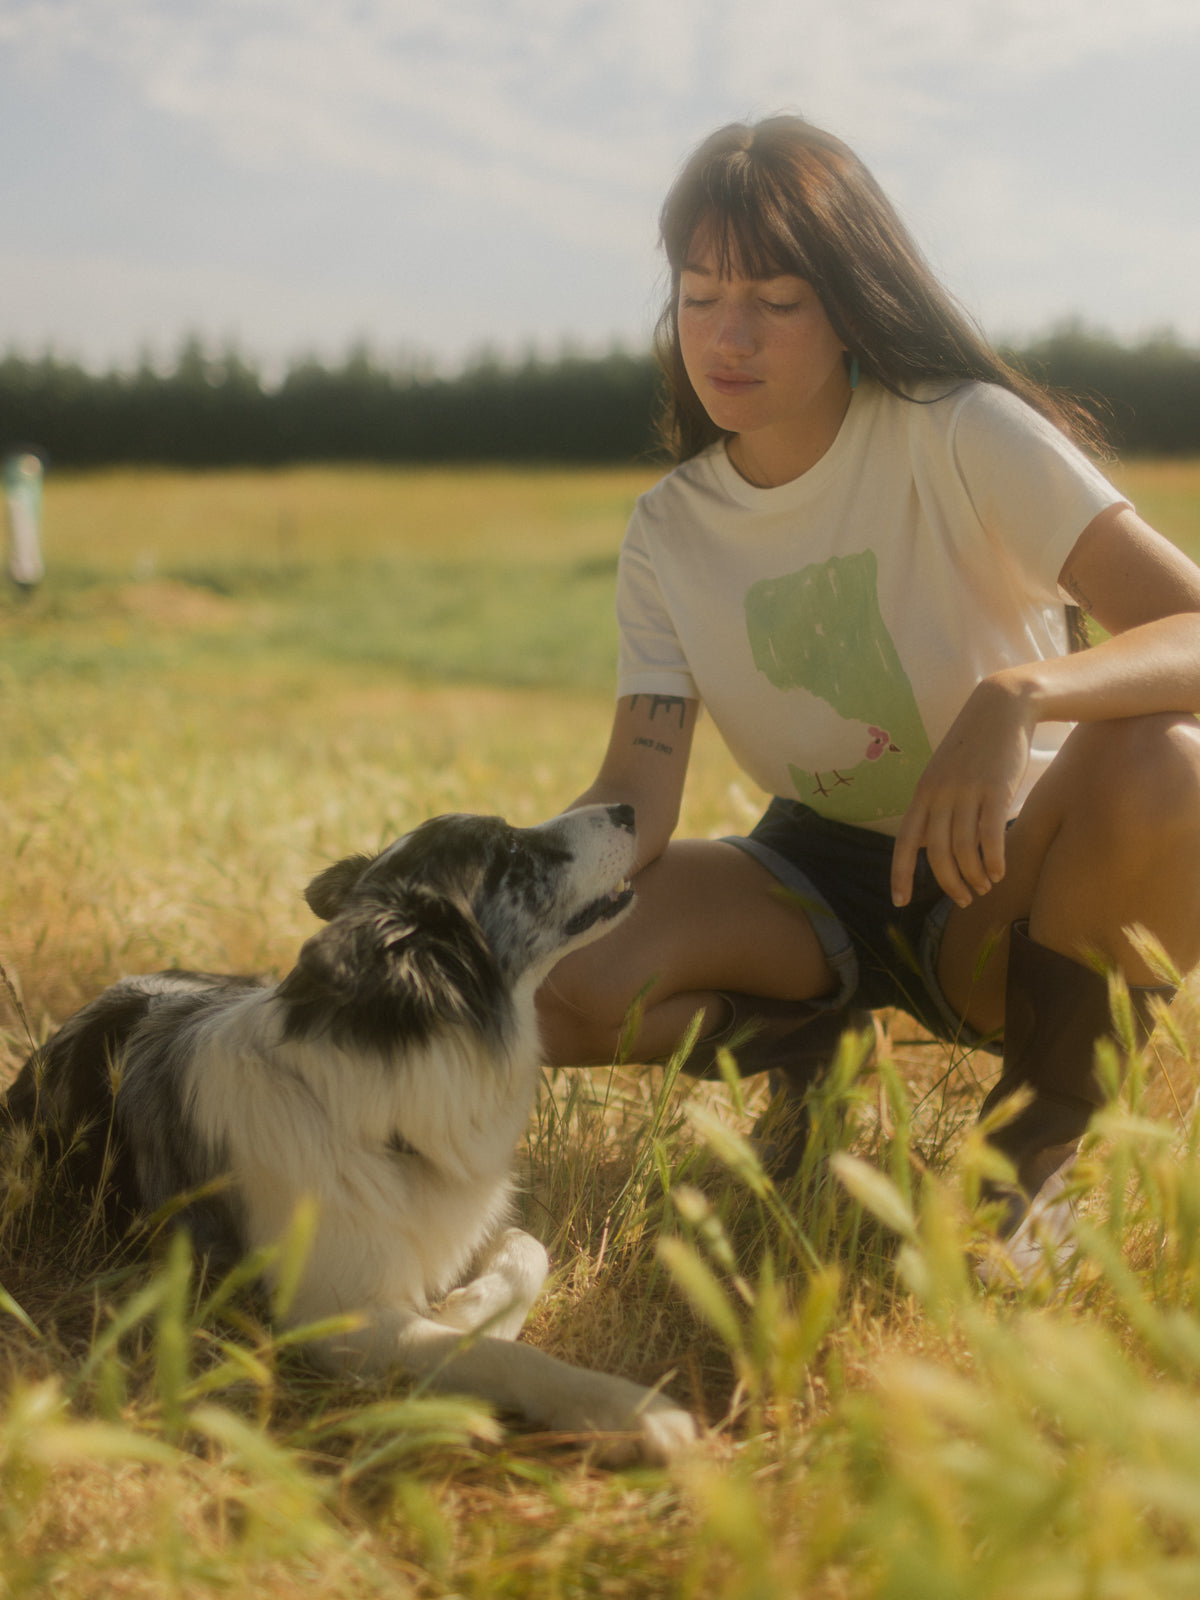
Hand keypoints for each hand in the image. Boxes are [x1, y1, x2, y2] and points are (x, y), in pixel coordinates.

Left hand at [891, 676, 1035, 909]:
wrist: (1001, 708)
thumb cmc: (973, 747)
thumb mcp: (942, 774)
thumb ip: (933, 808)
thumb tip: (926, 845)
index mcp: (922, 793)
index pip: (904, 841)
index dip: (899, 873)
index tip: (900, 901)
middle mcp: (939, 794)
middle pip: (937, 853)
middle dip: (949, 883)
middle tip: (964, 899)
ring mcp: (967, 791)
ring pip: (965, 849)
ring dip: (975, 875)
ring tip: (984, 886)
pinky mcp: (996, 789)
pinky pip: (991, 835)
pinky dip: (994, 860)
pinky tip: (1000, 872)